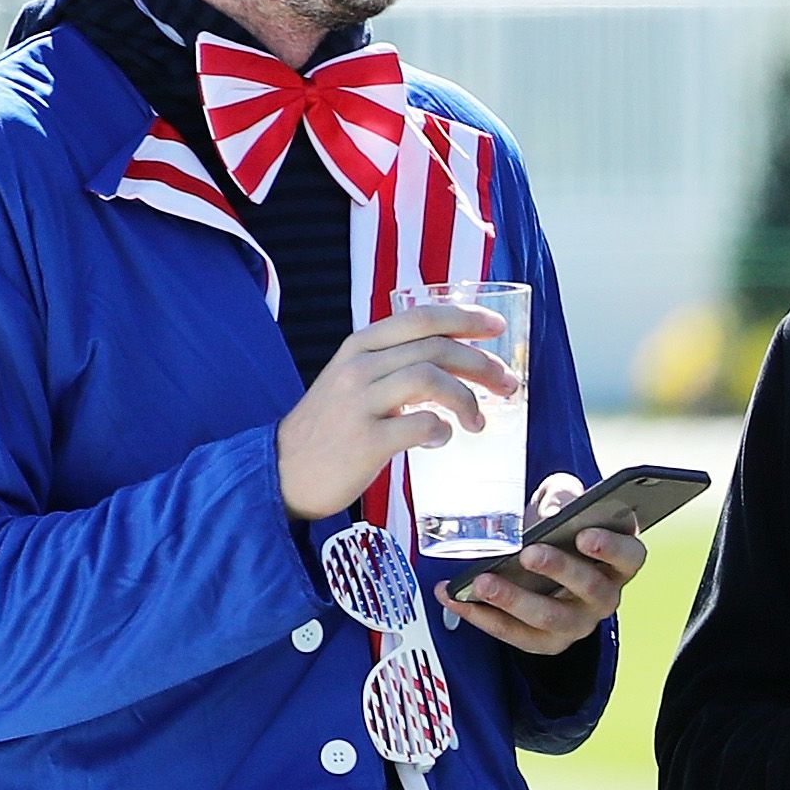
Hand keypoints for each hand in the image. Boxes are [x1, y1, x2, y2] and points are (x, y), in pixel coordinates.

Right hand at [277, 302, 515, 520]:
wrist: (281, 472)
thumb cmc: (328, 428)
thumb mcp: (352, 381)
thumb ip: (392, 365)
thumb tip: (455, 363)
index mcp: (358, 347)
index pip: (421, 318)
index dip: (465, 318)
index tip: (497, 328)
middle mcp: (358, 367)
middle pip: (436, 348)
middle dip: (482, 364)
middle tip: (507, 384)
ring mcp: (360, 403)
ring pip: (432, 379)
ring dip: (468, 399)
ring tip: (478, 421)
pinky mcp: (365, 441)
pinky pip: (422, 424)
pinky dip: (443, 431)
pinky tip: (441, 440)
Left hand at [435, 472, 646, 653]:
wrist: (539, 568)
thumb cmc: (557, 533)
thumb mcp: (561, 504)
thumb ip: (561, 497)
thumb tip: (554, 511)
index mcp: (618, 561)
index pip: (630, 556)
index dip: (611, 548)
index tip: (585, 535)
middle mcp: (604, 597)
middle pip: (592, 589)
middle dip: (559, 570)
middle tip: (528, 554)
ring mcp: (576, 623)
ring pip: (552, 618)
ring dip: (515, 600)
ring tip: (484, 582)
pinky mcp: (545, 642)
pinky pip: (516, 635)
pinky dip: (483, 617)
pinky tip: (457, 597)